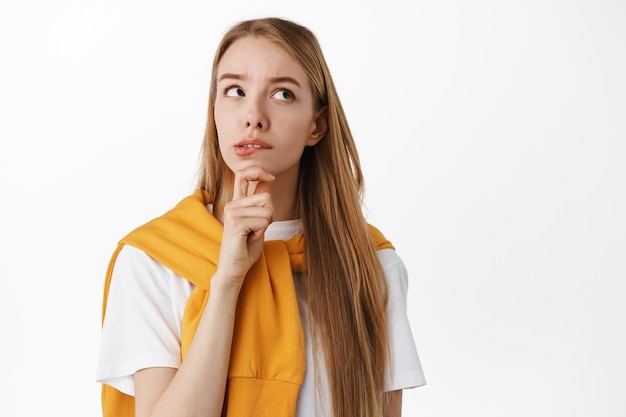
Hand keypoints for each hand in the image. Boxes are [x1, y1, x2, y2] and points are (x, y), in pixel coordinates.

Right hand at [214, 167, 274, 285]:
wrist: (234, 268)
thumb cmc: (245, 248)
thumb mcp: (256, 221)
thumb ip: (259, 201)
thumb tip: (267, 181)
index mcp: (236, 203)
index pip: (242, 174)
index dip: (258, 171)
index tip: (271, 177)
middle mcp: (232, 205)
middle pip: (266, 197)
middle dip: (270, 214)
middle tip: (257, 229)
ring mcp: (232, 213)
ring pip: (267, 210)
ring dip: (265, 225)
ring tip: (251, 235)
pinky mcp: (236, 223)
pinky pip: (263, 221)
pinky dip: (261, 233)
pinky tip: (249, 240)